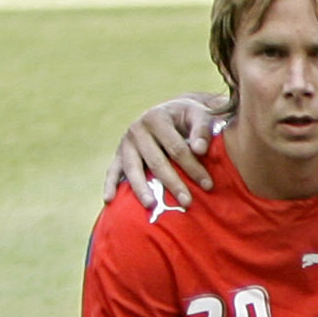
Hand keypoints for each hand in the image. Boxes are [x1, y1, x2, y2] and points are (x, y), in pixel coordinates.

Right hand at [104, 94, 224, 207]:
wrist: (171, 111)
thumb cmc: (189, 116)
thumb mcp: (199, 115)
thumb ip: (202, 131)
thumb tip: (200, 150)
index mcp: (156, 118)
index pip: (176, 148)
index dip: (193, 167)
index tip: (208, 185)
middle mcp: (137, 129)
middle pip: (156, 161)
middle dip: (173, 183)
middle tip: (187, 202)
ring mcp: (126, 142)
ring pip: (133, 168)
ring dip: (140, 188)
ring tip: (151, 205)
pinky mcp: (119, 153)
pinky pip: (113, 170)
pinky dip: (110, 185)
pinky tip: (109, 200)